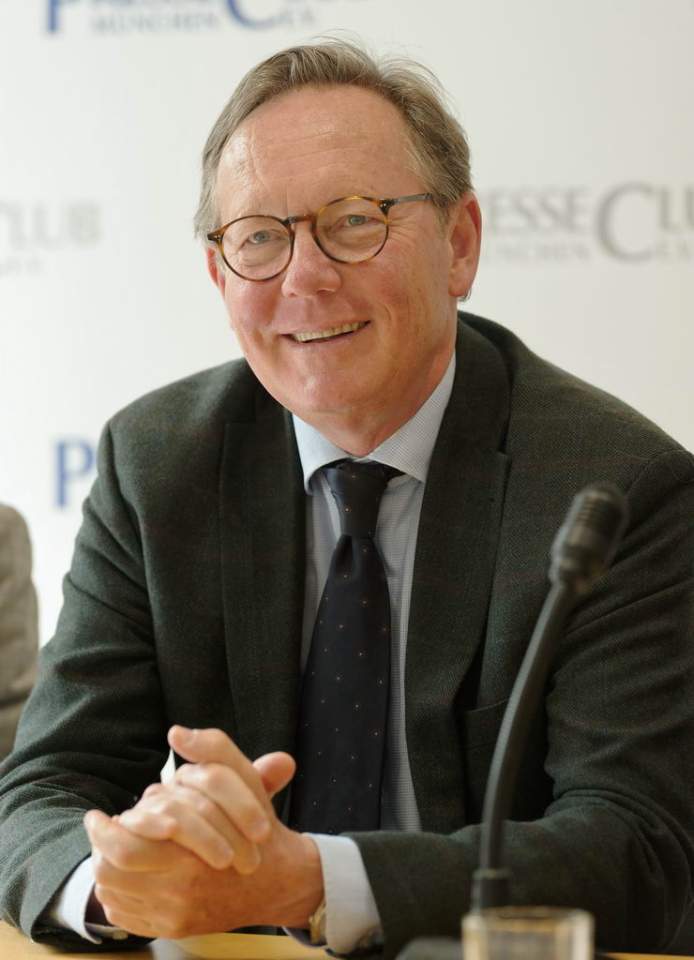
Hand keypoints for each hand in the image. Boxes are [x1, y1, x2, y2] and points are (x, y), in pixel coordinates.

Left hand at [84, 727, 323, 938]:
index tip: (95, 814)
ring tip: (107, 847)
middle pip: (114, 872)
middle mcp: (183, 890)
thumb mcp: (245, 781)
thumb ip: (214, 750)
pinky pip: (127, 914)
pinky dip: (118, 893)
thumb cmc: (257, 827)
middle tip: (96, 827)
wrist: (277, 882)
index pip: (126, 849)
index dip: (104, 831)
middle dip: (98, 847)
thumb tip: (176, 732)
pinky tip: (125, 873)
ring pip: (116, 892)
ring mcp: (176, 914)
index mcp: (195, 855)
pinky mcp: (173, 930)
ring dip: (106, 867)